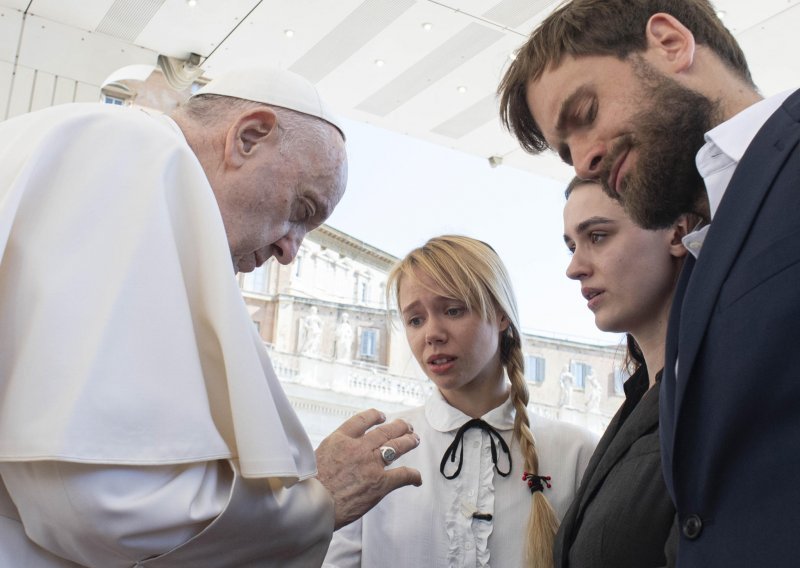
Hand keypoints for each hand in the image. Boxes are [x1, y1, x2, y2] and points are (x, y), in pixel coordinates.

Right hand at [315, 408, 420, 529]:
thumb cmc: (310, 487)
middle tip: (405, 426)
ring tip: (414, 439)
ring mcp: (371, 464)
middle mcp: (358, 447)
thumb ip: (333, 452)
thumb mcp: (315, 457)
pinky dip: (413, 476)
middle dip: (398, 427)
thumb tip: (338, 455)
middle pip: (384, 431)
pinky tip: (417, 478)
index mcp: (340, 440)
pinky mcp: (380, 482)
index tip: (381, 416)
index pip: (362, 420)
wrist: (313, 506)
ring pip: (396, 446)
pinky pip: (403, 475)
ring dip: (408, 441)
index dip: (374, 416)